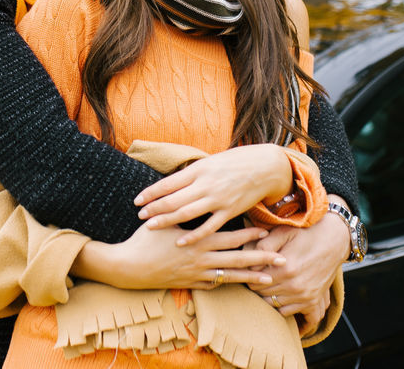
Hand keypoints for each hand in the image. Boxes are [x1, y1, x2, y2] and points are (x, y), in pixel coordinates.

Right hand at [73, 223, 284, 290]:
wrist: (128, 267)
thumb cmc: (144, 240)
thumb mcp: (164, 221)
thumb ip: (180, 211)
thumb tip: (192, 194)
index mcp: (197, 240)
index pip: (229, 237)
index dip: (249, 235)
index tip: (267, 232)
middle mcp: (201, 258)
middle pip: (237, 259)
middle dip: (261, 258)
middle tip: (283, 259)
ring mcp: (197, 274)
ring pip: (231, 276)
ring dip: (251, 276)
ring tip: (271, 279)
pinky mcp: (190, 284)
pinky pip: (215, 285)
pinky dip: (229, 284)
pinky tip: (241, 284)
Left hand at [134, 145, 292, 243]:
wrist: (265, 166)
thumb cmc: (236, 162)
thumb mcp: (211, 161)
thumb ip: (193, 173)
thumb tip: (172, 182)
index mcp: (199, 169)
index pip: (169, 183)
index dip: (151, 192)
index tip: (137, 200)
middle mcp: (206, 184)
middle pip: (173, 199)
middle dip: (154, 208)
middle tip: (140, 216)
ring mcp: (218, 199)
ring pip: (186, 213)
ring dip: (167, 220)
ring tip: (151, 226)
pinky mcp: (230, 211)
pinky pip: (208, 227)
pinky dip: (193, 235)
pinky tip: (181, 241)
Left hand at [247, 206, 349, 319]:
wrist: (335, 239)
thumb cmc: (307, 232)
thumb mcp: (284, 232)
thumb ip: (264, 244)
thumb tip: (249, 260)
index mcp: (286, 269)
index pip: (255, 282)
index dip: (251, 275)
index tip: (252, 268)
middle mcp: (295, 286)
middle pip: (263, 295)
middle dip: (257, 285)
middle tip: (258, 275)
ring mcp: (305, 296)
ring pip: (273, 305)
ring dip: (268, 296)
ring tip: (269, 283)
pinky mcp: (312, 300)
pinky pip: (288, 312)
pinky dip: (281, 306)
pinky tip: (280, 294)